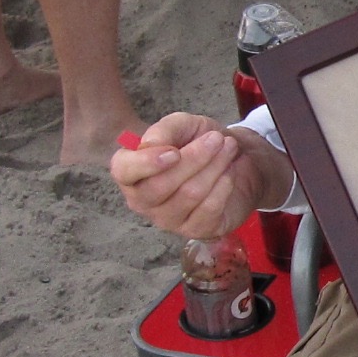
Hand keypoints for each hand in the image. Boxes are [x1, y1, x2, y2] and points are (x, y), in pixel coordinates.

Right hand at [111, 113, 273, 239]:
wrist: (234, 160)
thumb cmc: (198, 142)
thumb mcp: (182, 125)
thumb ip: (165, 129)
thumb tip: (150, 144)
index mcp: (131, 172)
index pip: (123, 171)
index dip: (146, 163)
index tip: (174, 152)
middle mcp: (143, 200)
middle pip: (160, 185)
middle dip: (195, 158)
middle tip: (217, 139)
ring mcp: (167, 220)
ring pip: (189, 195)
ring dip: (214, 167)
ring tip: (228, 149)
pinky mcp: (195, 230)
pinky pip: (209, 209)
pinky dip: (224, 186)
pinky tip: (229, 173)